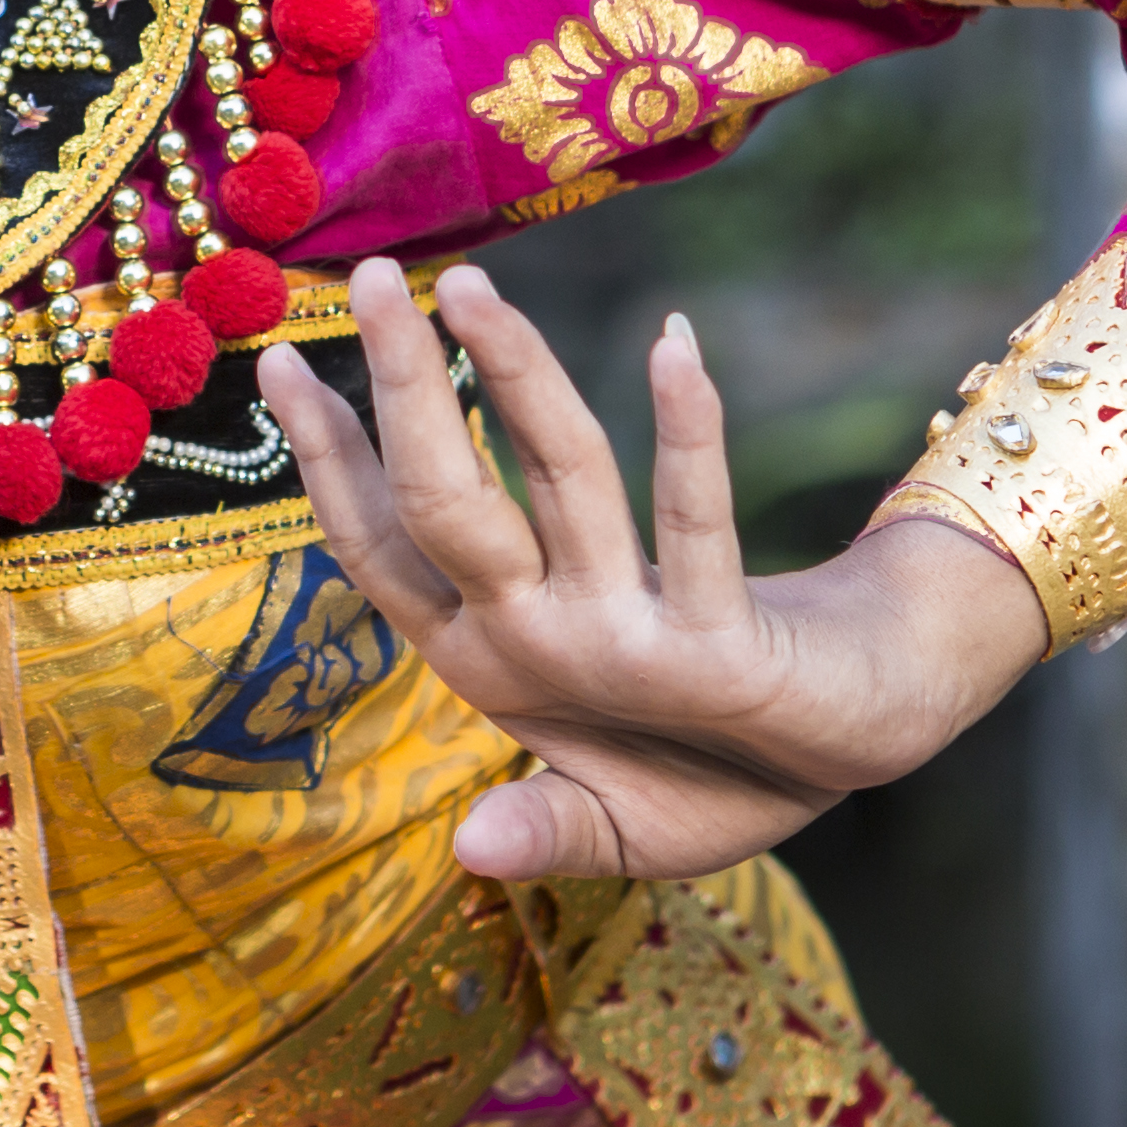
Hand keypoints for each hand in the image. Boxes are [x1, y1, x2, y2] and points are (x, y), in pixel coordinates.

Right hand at [262, 258, 1047, 882]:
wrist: (847, 758)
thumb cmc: (700, 758)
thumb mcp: (595, 800)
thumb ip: (530, 811)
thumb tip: (468, 850)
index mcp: (490, 663)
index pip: (381, 547)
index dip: (329, 457)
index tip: (279, 363)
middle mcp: (542, 648)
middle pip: (449, 500)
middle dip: (407, 386)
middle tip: (369, 276)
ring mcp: (629, 644)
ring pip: (561, 478)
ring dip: (519, 373)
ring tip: (472, 285)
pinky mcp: (721, 644)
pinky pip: (701, 514)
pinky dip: (690, 427)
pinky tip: (676, 339)